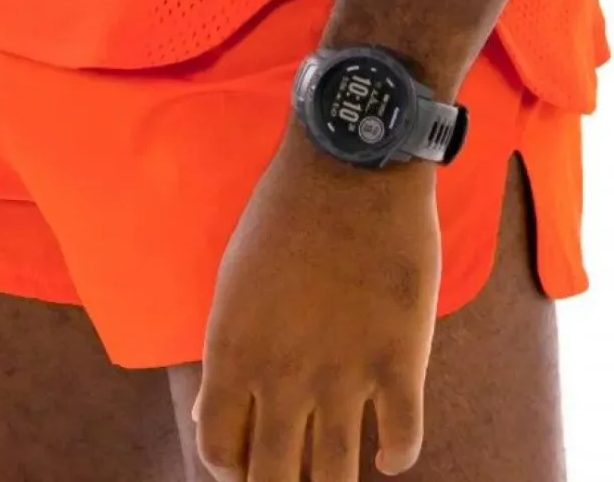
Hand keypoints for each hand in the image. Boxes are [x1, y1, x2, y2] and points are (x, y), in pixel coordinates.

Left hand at [191, 132, 439, 479]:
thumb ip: (227, 353)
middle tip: (292, 477)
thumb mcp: (234, 281)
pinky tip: (389, 453)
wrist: (352, 163)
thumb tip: (211, 414)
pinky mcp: (400, 360)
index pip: (220, 449)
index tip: (248, 461)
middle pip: (275, 478)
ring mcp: (345, 373)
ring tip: (337, 477)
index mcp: (233, 350)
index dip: (233, 466)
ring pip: (337, 475)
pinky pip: (402, 441)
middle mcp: (284, 374)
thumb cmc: (285, 213)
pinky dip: (396, 456)